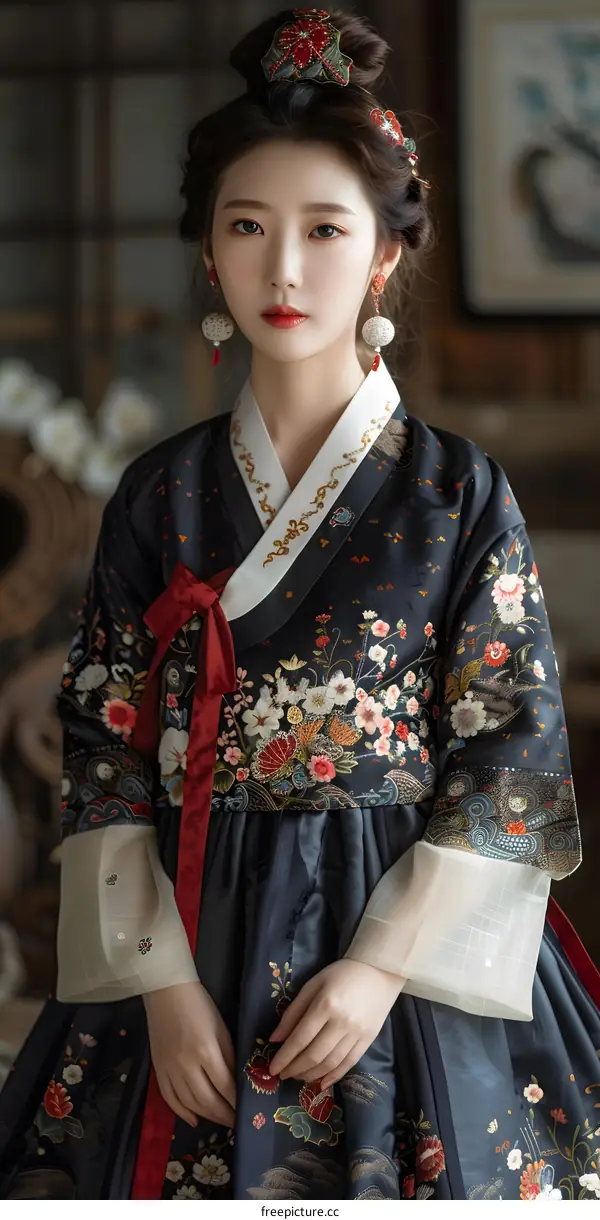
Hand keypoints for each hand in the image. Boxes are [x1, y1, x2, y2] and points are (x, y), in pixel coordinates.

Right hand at [144, 980, 235, 1128]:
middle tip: (237, 1123)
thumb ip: (229, 1057)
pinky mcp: (157, 1070)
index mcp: (206, 1052)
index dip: (237, 1103)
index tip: (248, 1112)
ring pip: (189, 1104)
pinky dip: (182, 1112)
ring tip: (221, 1121)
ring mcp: (169, 1070)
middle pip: (208, 1101)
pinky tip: (194, 1120)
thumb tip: (237, 1082)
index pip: (226, 1087)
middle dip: (225, 1115)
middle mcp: (186, 1066)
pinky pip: (169, 1098)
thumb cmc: (200, 1006)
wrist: (166, 992)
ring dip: (207, 1116)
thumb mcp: (221, 1029)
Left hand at [268, 960, 403, 1089]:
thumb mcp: (312, 986)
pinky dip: (334, 1076)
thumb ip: (293, 1012)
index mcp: (325, 1005)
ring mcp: (358, 1033)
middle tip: (283, 1075)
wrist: (378, 971)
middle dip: (295, 1069)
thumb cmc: (340, 975)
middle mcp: (342, 1022)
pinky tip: (321, 1083)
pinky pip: (349, 1063)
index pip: (300, 1038)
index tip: (272, 1068)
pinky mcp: (369, 1040)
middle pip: (314, 1055)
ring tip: (298, 1077)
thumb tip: (275, 1039)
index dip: (284, 1057)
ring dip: (311, 1075)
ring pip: (331, 1063)